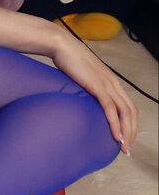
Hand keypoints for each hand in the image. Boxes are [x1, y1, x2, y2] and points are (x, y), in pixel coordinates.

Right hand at [52, 30, 137, 152]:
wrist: (62, 46)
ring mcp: (107, 84)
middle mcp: (113, 83)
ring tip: (123, 147)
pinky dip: (115, 124)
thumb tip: (82, 99)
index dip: (130, 123)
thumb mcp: (82, 76)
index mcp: (111, 81)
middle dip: (131, 132)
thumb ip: (87, 87)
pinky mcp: (98, 86)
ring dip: (126, 131)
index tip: (125, 137)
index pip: (128, 106)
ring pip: (125, 112)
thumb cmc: (68, 59)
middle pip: (131, 112)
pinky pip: (110, 109)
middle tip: (126, 148)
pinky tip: (115, 136)